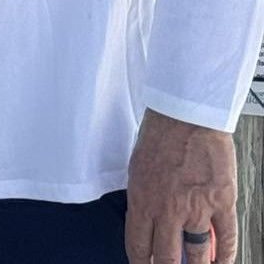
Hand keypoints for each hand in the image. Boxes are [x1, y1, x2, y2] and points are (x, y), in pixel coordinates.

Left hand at [125, 109, 236, 263]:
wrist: (187, 116)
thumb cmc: (159, 136)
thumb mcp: (137, 170)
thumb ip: (143, 198)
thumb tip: (147, 220)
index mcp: (142, 201)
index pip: (138, 246)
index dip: (141, 262)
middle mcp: (168, 211)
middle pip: (168, 258)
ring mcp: (197, 209)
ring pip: (197, 254)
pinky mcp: (222, 203)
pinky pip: (226, 239)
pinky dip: (225, 256)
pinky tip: (221, 263)